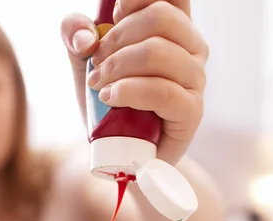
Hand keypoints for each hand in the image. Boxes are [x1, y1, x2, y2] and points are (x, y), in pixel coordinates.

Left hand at [61, 0, 207, 164]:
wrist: (124, 153)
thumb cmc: (111, 102)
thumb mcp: (86, 61)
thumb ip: (76, 34)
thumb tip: (85, 37)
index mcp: (175, 28)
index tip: (114, 15)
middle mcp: (192, 49)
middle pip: (161, 17)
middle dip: (118, 36)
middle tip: (97, 61)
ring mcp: (195, 80)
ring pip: (158, 53)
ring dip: (119, 66)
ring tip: (99, 84)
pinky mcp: (192, 111)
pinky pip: (162, 92)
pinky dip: (130, 91)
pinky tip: (111, 97)